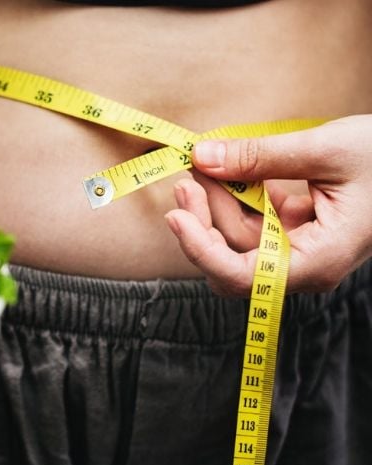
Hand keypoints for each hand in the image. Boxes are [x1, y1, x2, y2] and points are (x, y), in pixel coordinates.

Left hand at [164, 114, 371, 295]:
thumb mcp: (326, 150)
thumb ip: (260, 157)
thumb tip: (202, 156)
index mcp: (317, 262)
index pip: (241, 277)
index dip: (201, 251)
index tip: (176, 216)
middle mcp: (302, 265)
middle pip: (231, 258)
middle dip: (203, 219)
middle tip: (186, 174)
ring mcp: (297, 248)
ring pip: (237, 237)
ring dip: (215, 201)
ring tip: (202, 162)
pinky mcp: (293, 230)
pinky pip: (252, 219)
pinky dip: (236, 194)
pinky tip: (225, 168)